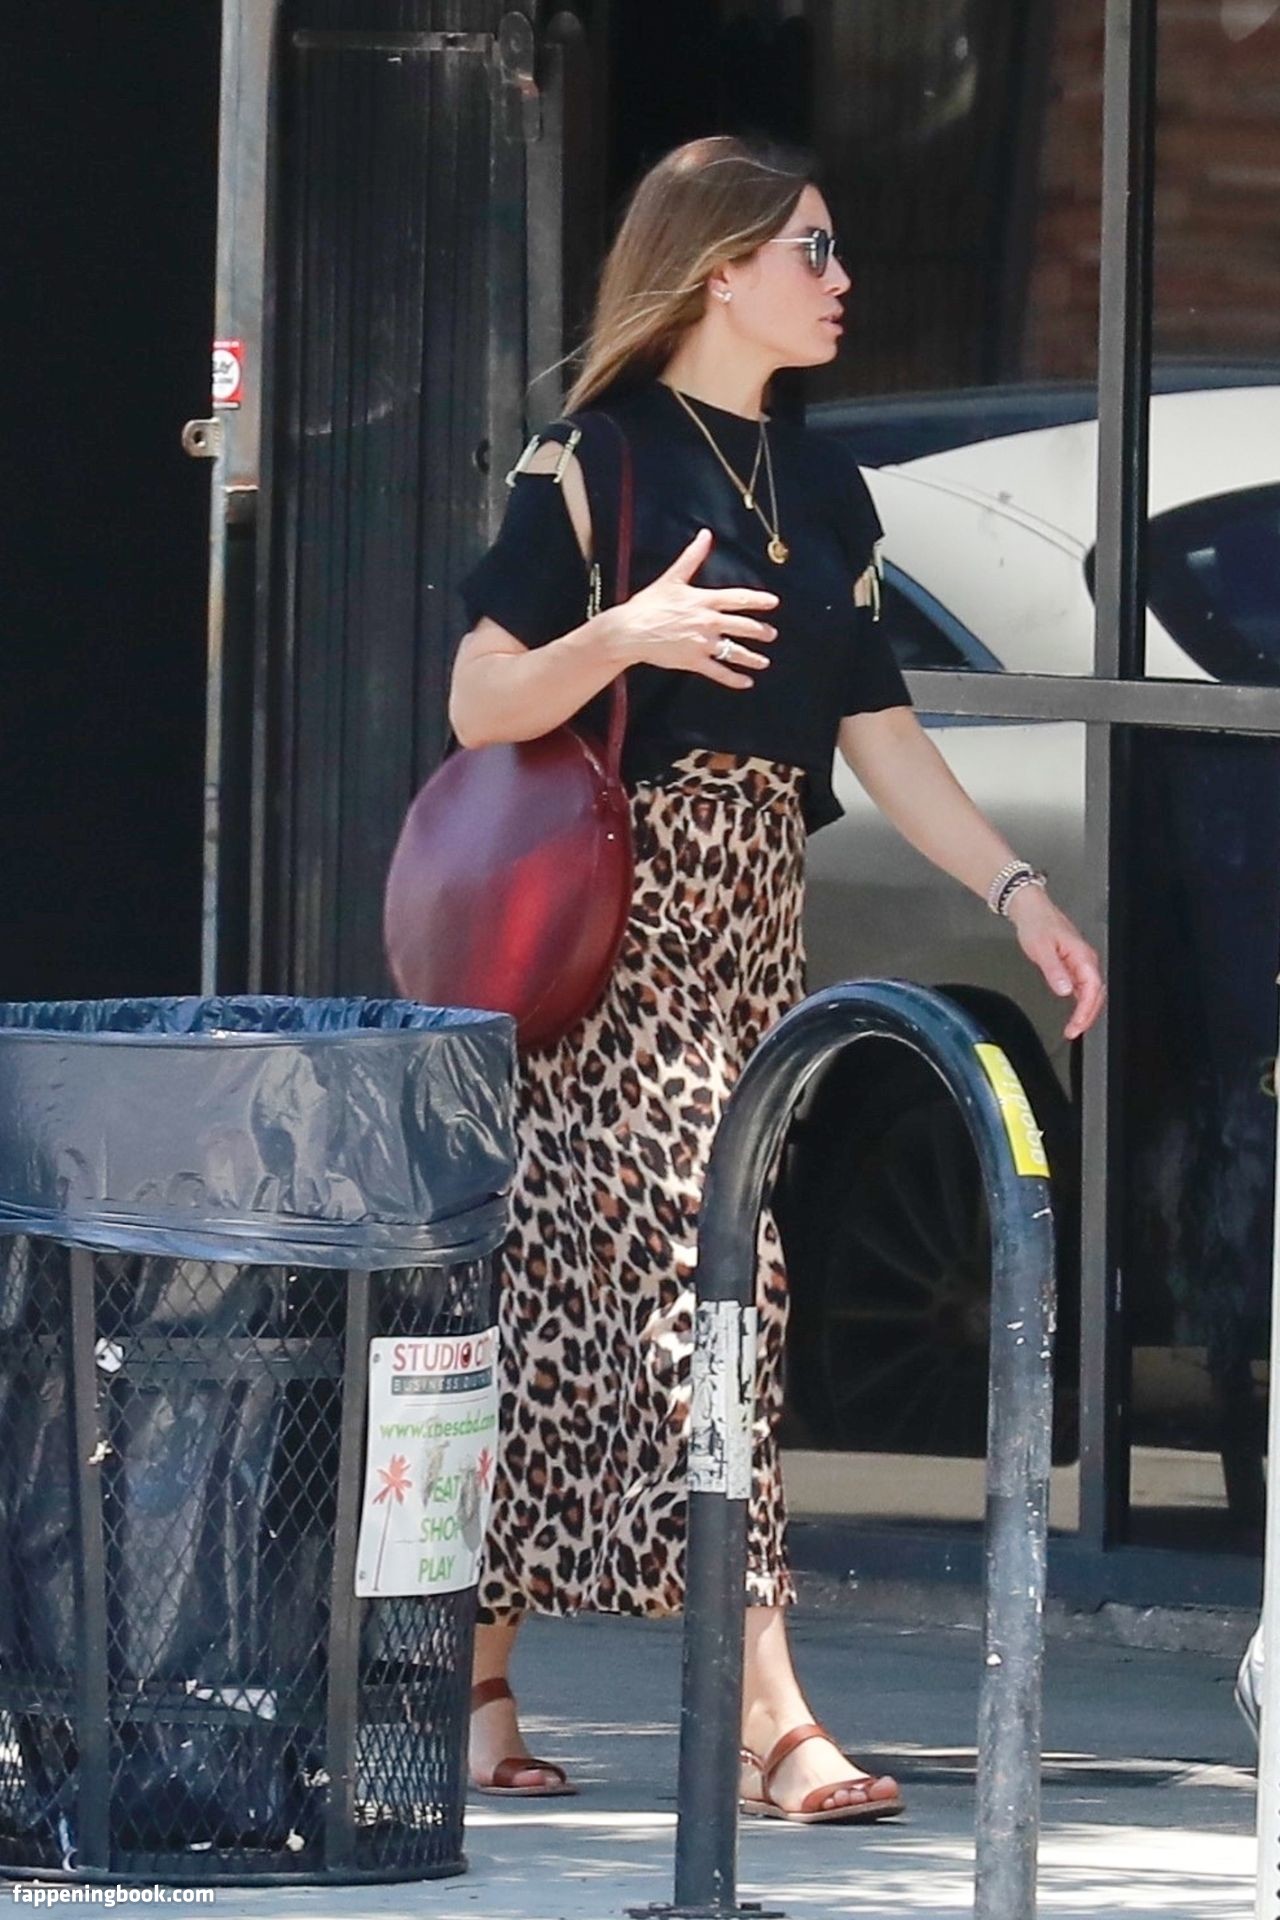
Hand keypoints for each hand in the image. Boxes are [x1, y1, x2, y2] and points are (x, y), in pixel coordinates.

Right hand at [600, 528, 778, 687]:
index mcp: (704, 600)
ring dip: (752, 657)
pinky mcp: (693, 661)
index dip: (758, 600)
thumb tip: (705, 535)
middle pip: (742, 626)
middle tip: (771, 634)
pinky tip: (746, 682)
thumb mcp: (672, 577)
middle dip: (760, 631)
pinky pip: (718, 672)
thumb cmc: (648, 604)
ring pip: (734, 651)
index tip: (773, 602)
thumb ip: (692, 556)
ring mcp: (702, 643)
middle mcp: (707, 622)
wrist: (629, 631)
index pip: (738, 599)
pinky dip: (734, 679)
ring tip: (764, 661)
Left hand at [1005, 887, 1105, 1039]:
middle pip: (1096, 994)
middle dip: (1087, 1016)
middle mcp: (1086, 960)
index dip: (1086, 1011)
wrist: (1031, 910)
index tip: (1076, 1026)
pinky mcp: (1073, 964)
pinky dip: (1080, 1003)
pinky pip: (1082, 987)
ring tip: (1074, 1028)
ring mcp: (1081, 963)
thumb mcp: (1041, 949)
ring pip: (1090, 993)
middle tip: (1074, 1032)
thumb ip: (1054, 971)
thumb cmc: (1037, 924)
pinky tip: (1073, 1012)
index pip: (1092, 990)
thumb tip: (1065, 991)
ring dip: (1085, 1012)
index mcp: (1082, 956)